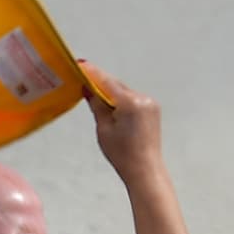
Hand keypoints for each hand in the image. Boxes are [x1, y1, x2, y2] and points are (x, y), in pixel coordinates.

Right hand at [78, 61, 163, 184]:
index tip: (80, 65)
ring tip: (95, 94)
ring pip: (126, 92)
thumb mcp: (104, 128)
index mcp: (130, 102)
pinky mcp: (153, 111)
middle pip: (117, 86)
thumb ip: (97, 104)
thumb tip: (88, 88)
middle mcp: (143, 99)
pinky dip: (122, 100)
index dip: (93, 73)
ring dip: (111, 92)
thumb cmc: (121, 152)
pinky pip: (134, 99)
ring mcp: (151, 104)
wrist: (145, 168)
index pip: (107, 82)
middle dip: (101, 83)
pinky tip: (111, 105)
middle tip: (83, 80)